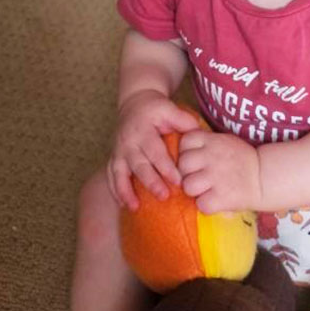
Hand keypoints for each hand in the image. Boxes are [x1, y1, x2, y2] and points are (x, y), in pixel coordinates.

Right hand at [109, 91, 198, 210]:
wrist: (134, 103)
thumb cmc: (156, 109)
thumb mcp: (169, 108)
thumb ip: (184, 120)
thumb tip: (199, 134)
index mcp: (143, 130)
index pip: (155, 151)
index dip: (166, 167)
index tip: (178, 181)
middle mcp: (128, 142)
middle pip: (139, 165)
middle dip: (150, 182)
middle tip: (164, 196)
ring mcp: (119, 150)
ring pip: (120, 172)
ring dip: (126, 191)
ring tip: (135, 208)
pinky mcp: (114, 156)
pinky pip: (111, 175)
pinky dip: (115, 190)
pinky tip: (123, 205)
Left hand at [177, 131, 261, 213]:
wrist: (264, 176)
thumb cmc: (241, 160)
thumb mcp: (225, 141)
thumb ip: (205, 144)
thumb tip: (181, 151)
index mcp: (213, 141)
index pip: (185, 141)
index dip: (186, 151)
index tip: (196, 159)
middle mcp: (212, 157)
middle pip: (182, 165)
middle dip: (187, 173)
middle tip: (199, 178)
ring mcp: (216, 177)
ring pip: (188, 186)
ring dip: (194, 192)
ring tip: (205, 191)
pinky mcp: (222, 197)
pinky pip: (201, 205)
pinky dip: (206, 206)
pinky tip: (214, 201)